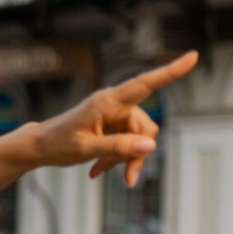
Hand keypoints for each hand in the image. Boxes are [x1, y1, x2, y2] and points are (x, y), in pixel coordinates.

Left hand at [27, 50, 197, 185]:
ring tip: (99, 170)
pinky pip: (127, 142)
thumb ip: (118, 147)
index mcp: (107, 101)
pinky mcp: (112, 125)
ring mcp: (114, 114)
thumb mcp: (86, 149)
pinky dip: (116, 158)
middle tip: (123, 177)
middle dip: (136, 153)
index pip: (144, 84)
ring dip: (123, 158)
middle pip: (145, 128)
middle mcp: (114, 103)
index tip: (193, 56)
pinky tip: (98, 170)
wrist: (39, 147)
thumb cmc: (58, 144)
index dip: (170, 71)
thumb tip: (151, 144)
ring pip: (138, 139)